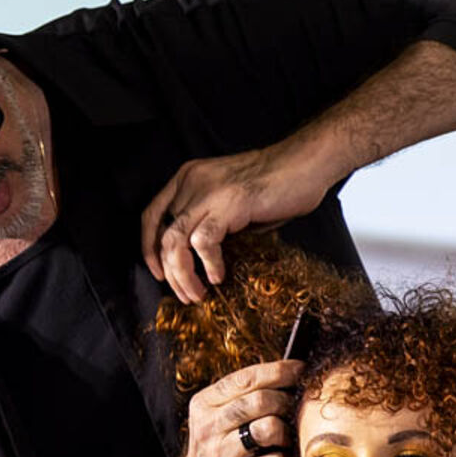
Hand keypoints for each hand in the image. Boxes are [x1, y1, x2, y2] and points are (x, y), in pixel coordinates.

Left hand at [140, 141, 337, 303]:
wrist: (306, 163)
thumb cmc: (277, 184)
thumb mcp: (232, 201)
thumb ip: (212, 222)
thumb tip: (201, 259)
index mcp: (188, 178)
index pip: (152, 215)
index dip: (149, 247)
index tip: (159, 272)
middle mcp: (192, 183)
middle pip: (162, 235)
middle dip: (169, 271)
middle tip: (185, 293)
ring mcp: (208, 193)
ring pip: (175, 242)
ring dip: (182, 274)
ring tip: (197, 293)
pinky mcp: (228, 204)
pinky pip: (203, 242)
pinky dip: (208, 265)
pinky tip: (219, 276)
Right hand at [167, 358, 305, 456]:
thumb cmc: (217, 451)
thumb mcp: (216, 418)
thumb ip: (242, 397)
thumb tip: (288, 374)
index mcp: (205, 404)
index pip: (246, 378)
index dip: (280, 371)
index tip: (301, 370)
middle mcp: (209, 427)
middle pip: (260, 400)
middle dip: (287, 400)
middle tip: (299, 406)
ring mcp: (221, 455)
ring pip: (269, 428)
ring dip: (288, 431)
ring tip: (289, 437)